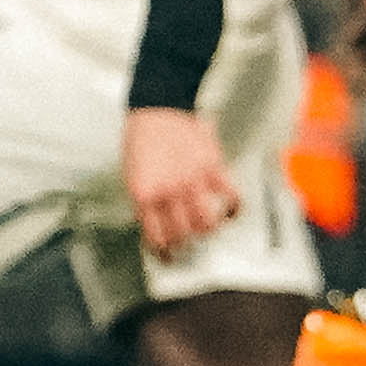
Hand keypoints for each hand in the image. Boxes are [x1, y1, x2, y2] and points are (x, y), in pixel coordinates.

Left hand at [122, 105, 237, 257]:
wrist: (159, 109)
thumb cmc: (143, 138)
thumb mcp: (131, 173)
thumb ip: (143, 200)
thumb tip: (150, 223)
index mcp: (144, 194)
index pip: (156, 236)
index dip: (163, 252)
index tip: (168, 255)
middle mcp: (168, 191)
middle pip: (183, 234)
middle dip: (185, 244)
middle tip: (187, 243)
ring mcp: (192, 181)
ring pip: (207, 224)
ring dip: (207, 230)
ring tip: (206, 228)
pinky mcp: (213, 169)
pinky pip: (230, 198)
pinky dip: (234, 210)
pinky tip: (231, 212)